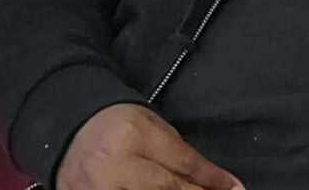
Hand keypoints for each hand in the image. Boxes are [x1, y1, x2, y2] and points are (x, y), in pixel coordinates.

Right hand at [59, 104, 243, 188]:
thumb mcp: (153, 128)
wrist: (71, 128)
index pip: (183, 163)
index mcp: (136, 136)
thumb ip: (179, 156)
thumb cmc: (120, 125)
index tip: (237, 189)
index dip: (213, 180)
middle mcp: (117, 166)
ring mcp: (98, 189)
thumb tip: (214, 183)